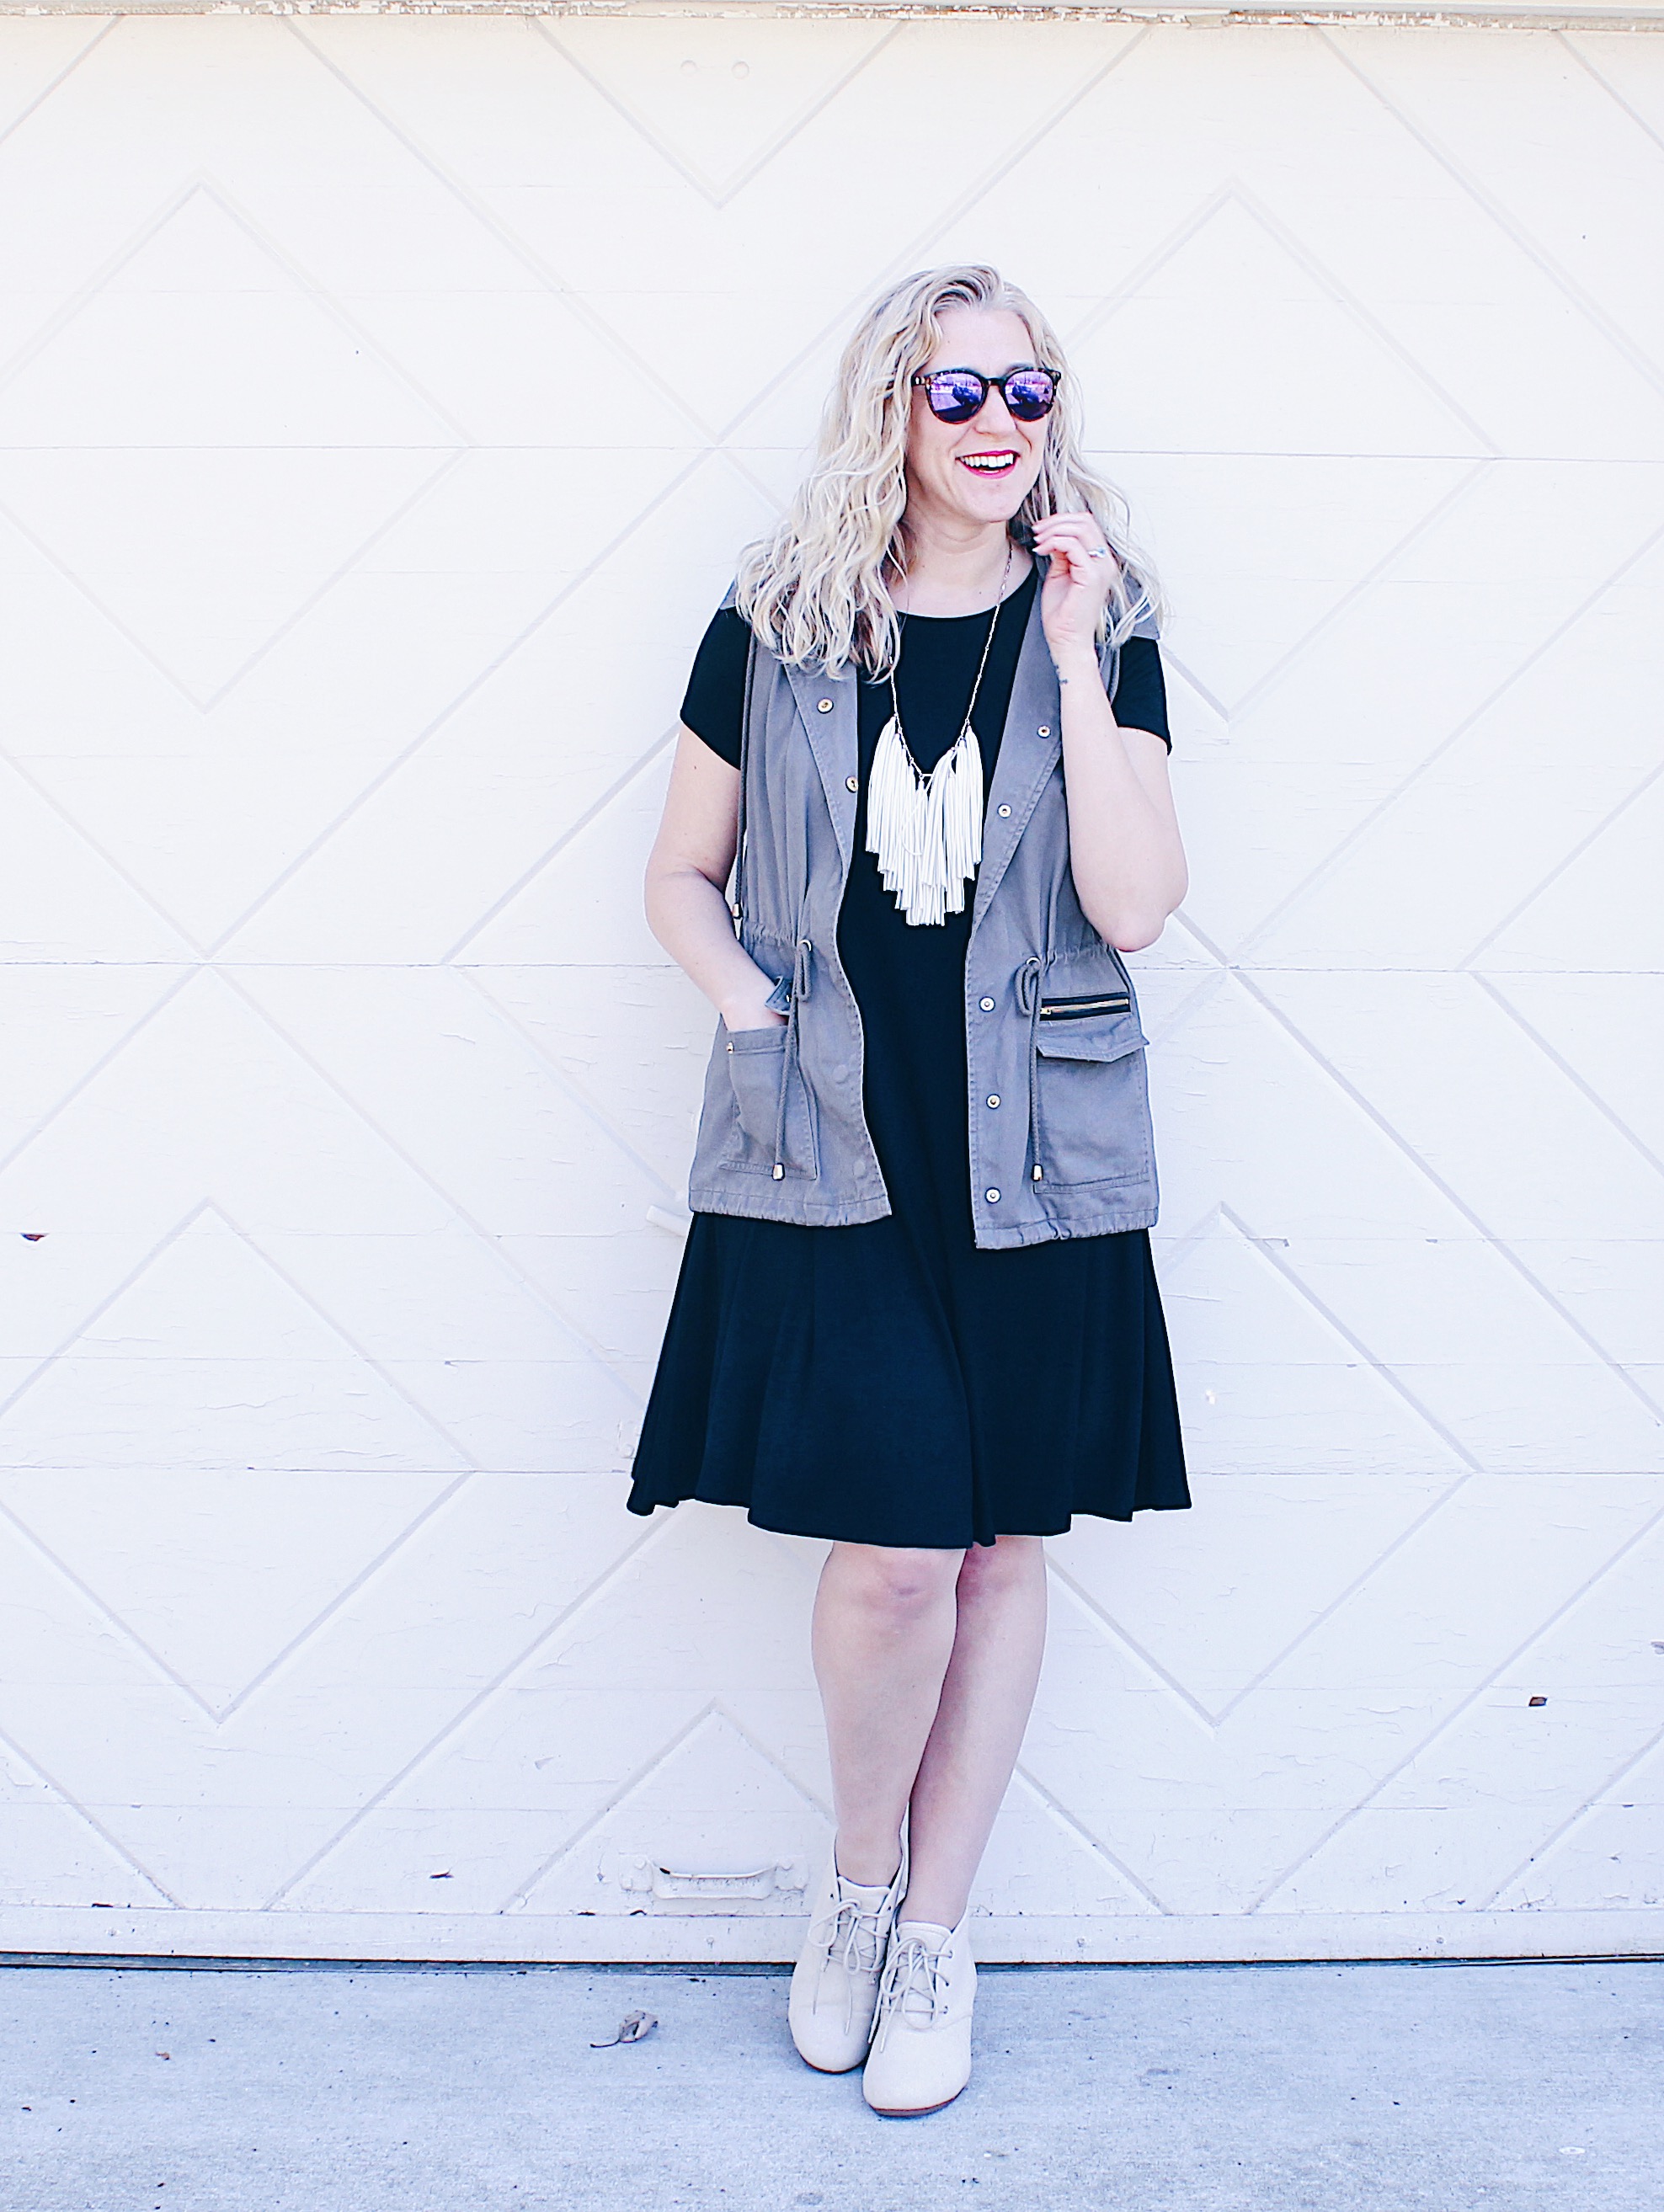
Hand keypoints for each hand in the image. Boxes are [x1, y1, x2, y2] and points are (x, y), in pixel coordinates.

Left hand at [1033, 511, 1117, 667]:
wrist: (1066, 639)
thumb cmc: (1063, 613)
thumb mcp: (1060, 574)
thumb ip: (1062, 554)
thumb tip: (1054, 535)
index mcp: (1100, 561)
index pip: (1088, 524)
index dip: (1063, 520)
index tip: (1042, 528)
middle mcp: (1105, 562)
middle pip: (1086, 521)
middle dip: (1057, 521)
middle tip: (1038, 531)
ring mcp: (1100, 569)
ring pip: (1080, 529)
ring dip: (1054, 530)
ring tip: (1038, 541)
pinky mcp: (1090, 577)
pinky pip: (1073, 546)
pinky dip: (1053, 542)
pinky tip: (1041, 550)